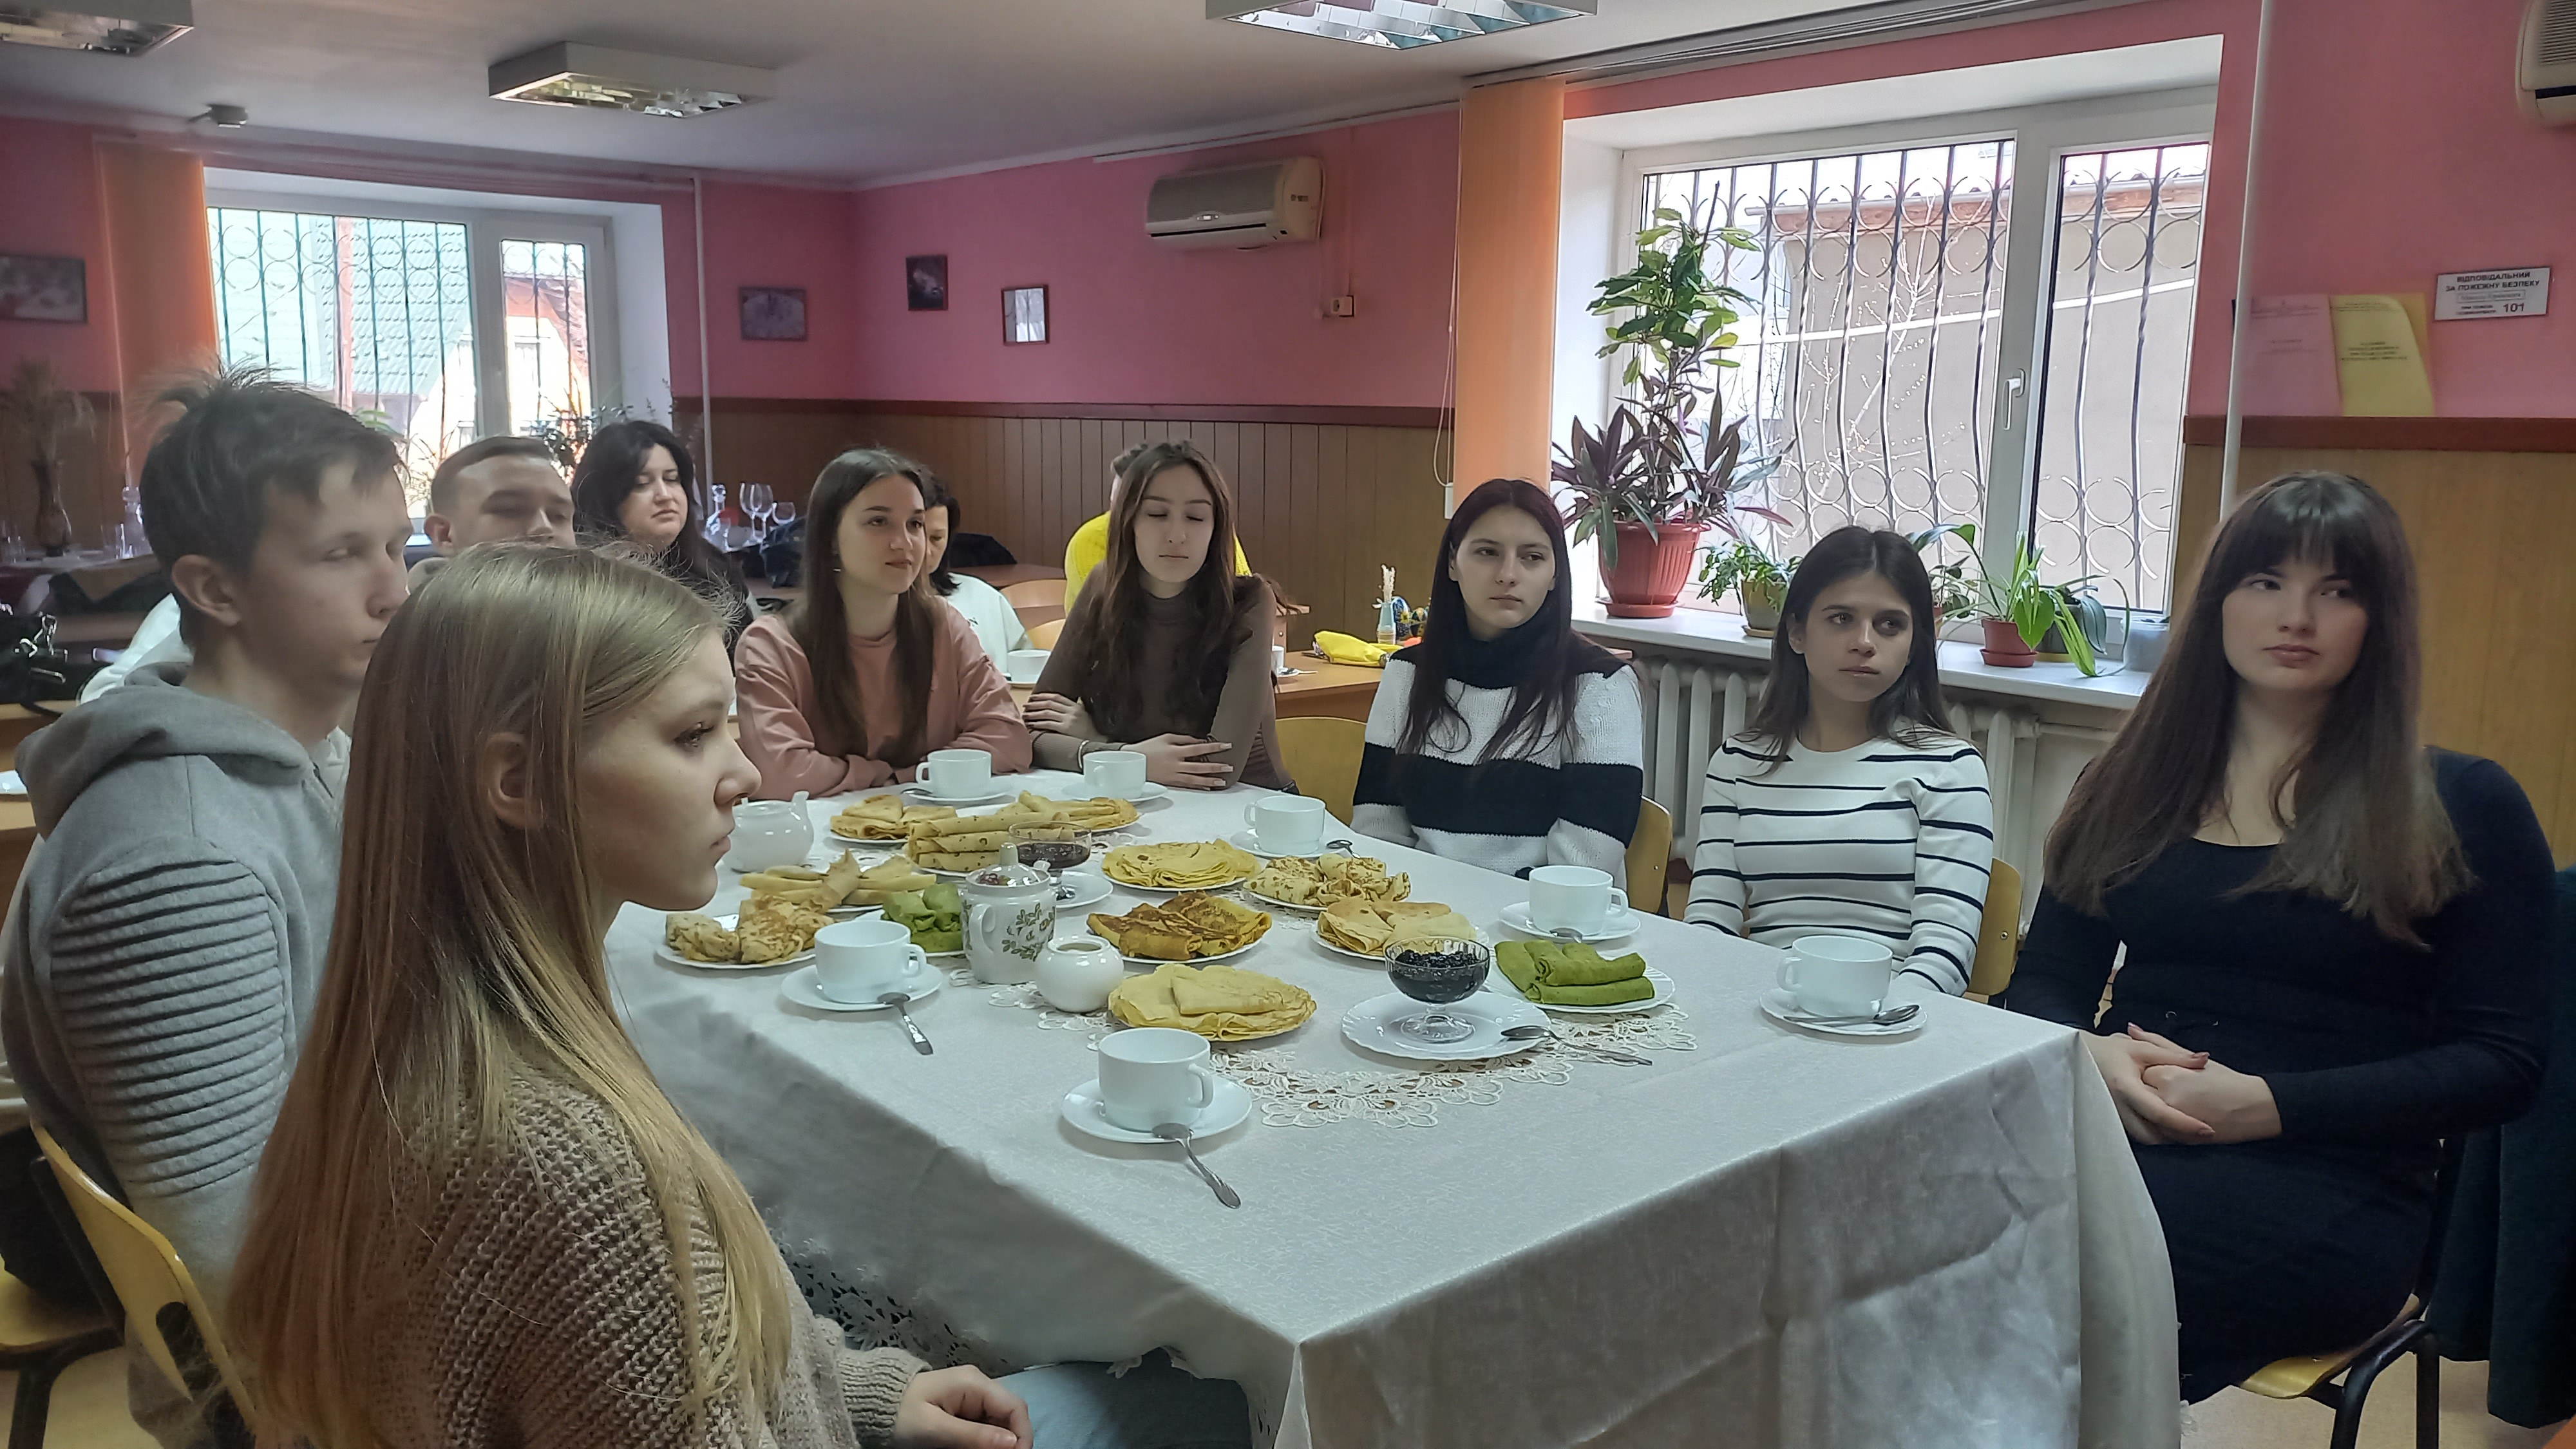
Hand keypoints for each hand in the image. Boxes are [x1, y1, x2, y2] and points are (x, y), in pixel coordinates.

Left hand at [893, 1365, 1029, 1448]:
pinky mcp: (962, 1406)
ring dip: (997, 1442)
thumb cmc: (900, 1415)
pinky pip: (983, 1424)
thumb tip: (1012, 1443)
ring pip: (998, 1421)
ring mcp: (970, 1395)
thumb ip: (974, 1435)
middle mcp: (977, 1385)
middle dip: (1010, 1440)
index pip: (1014, 1406)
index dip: (1022, 1434)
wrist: (871, 1403)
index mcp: (973, 1382)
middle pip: (1009, 1414)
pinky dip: (985, 1440)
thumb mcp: (935, 1429)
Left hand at [1021, 692, 1090, 734]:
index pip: (1057, 697)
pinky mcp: (1066, 729)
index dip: (1043, 696)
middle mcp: (1072, 710)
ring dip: (1033, 713)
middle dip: (1035, 704)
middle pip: (1049, 703)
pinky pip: (1048, 724)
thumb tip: (1061, 705)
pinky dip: (1038, 723)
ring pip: (1046, 713)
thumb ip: (1074, 709)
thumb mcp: (1084, 715)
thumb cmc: (1090, 731)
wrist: (1097, 742)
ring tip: (1025, 715)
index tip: (1033, 697)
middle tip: (1025, 705)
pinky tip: (1031, 724)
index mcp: (1076, 706)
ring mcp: (1069, 719)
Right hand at [1133, 732, 1232, 789]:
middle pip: (1199, 766)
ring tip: (1223, 781)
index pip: (1198, 748)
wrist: (1133, 763)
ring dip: (1210, 780)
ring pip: (1195, 779)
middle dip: (1216, 767)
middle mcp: (1176, 765)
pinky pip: (1187, 785)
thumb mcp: (1165, 738)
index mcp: (1175, 751)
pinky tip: (1207, 788)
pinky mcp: (1170, 783)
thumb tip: (1199, 742)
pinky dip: (1198, 786)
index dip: (1213, 747)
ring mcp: (1173, 775)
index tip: (1226, 745)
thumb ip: (1184, 739)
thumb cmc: (1148, 748)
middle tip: (1229, 767)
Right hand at [2080, 1026, 2215, 1144]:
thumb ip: (2174, 1056)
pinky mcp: (2113, 1121)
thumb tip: (2205, 1059)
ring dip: (2168, 1138)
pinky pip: (2137, 1135)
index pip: (2159, 1112)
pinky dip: (2156, 1134)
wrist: (2079, 1057)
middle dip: (2178, 1137)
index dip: (2184, 1124)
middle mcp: (2117, 1107)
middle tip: (2204, 1133)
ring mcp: (2113, 1117)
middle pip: (2152, 1135)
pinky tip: (2170, 1127)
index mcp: (2126, 1087)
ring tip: (2191, 1131)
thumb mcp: (2142, 1048)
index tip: (2207, 1130)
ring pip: (2145, 1139)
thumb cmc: (2111, 1051)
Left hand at [2139, 1037, 2281, 1143]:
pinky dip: (2160, 1123)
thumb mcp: (2193, 1059)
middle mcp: (2165, 1100)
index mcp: (2168, 1077)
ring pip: (2144, 1114)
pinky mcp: (2178, 1138)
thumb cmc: (2227, 1081)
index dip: (2151, 1072)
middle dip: (2148, 1089)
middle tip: (2173, 1089)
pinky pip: (2156, 1131)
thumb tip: (2132, 1030)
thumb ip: (2159, 1043)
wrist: (2253, 1109)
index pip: (2140, 1072)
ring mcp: (2171, 1123)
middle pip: (2139, 1093)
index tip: (2167, 1073)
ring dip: (2151, 1108)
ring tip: (2177, 1101)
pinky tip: (2176, 1115)